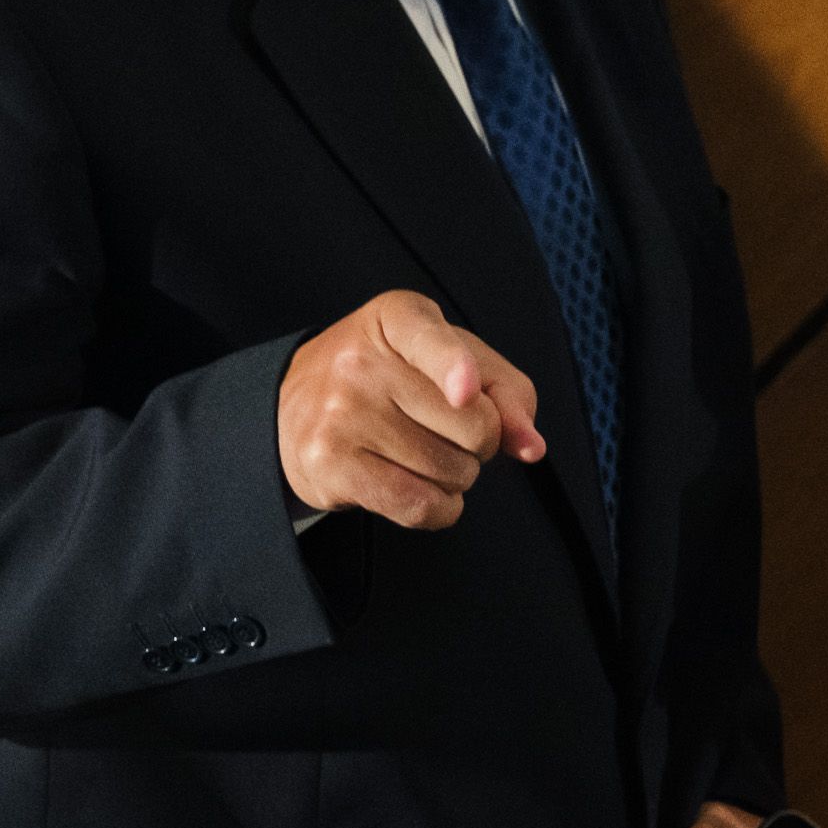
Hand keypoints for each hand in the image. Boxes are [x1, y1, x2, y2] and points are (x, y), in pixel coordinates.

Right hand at [278, 290, 543, 527]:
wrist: (296, 405)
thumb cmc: (393, 377)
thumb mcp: (454, 358)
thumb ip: (506, 391)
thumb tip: (530, 446)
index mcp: (398, 318)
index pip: (431, 340)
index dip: (454, 367)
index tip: (465, 390)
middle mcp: (361, 361)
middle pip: (473, 424)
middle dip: (481, 440)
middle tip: (448, 429)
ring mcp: (340, 414)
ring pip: (451, 470)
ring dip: (458, 475)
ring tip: (424, 452)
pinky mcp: (329, 465)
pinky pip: (418, 505)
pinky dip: (440, 509)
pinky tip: (424, 490)